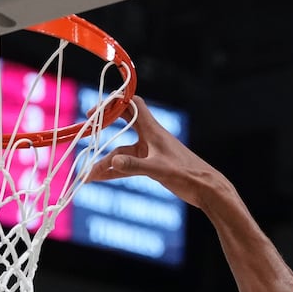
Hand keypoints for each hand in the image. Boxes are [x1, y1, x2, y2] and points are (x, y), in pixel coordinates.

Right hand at [85, 98, 226, 207]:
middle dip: (104, 127)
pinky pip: (129, 165)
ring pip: (122, 152)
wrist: (206, 189)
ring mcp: (151, 151)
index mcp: (153, 130)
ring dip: (106, 162)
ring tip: (88, 176)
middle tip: (85, 131)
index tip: (94, 112)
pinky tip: (102, 179)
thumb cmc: (187, 174)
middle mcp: (150, 137)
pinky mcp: (153, 165)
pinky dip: (116, 171)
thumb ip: (134, 166)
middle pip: (122, 124)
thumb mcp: (158, 170)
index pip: (131, 104)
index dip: (112, 103)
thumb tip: (111, 162)